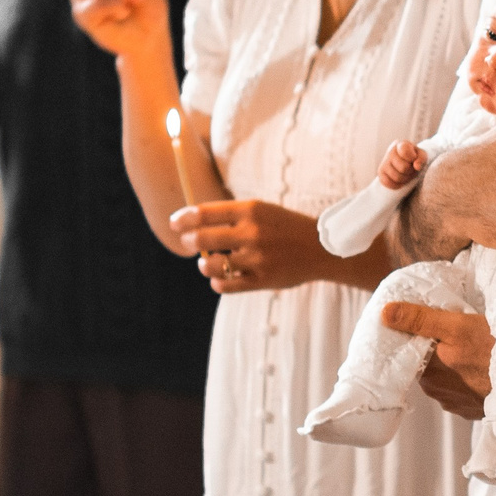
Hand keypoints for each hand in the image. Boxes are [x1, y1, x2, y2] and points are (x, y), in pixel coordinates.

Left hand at [170, 198, 330, 293]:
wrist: (321, 248)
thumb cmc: (284, 226)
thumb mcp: (262, 211)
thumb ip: (230, 216)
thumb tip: (191, 224)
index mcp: (251, 210)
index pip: (205, 213)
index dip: (183, 219)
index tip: (174, 223)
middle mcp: (253, 233)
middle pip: (202, 239)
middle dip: (189, 241)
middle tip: (189, 243)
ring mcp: (257, 258)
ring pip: (210, 266)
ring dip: (203, 264)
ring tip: (207, 262)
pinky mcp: (262, 280)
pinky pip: (225, 286)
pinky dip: (217, 282)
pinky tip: (221, 277)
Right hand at [378, 141, 428, 189]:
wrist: (405, 161)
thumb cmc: (414, 158)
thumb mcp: (422, 155)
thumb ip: (422, 158)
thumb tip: (417, 167)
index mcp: (402, 144)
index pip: (405, 151)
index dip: (412, 158)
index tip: (414, 158)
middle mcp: (391, 151)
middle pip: (404, 168)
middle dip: (411, 171)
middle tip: (412, 169)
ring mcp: (384, 162)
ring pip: (396, 177)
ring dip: (405, 179)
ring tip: (407, 174)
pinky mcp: (380, 172)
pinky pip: (388, 182)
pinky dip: (397, 184)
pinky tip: (400, 179)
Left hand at [381, 300, 490, 419]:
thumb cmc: (495, 351)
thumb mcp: (457, 326)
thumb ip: (420, 319)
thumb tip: (385, 314)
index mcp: (428, 371)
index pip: (413, 351)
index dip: (420, 336)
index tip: (433, 324)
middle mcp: (437, 392)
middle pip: (430, 365)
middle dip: (439, 351)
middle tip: (457, 333)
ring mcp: (456, 404)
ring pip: (446, 378)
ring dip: (454, 366)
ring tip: (473, 350)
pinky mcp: (473, 410)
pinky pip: (463, 391)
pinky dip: (468, 379)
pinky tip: (482, 368)